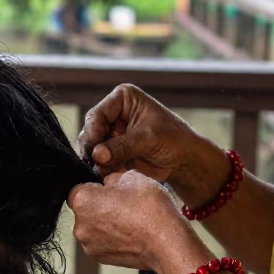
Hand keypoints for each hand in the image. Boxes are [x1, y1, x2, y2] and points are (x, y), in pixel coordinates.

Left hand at [68, 171, 211, 273]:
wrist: (167, 243)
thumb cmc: (150, 209)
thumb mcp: (133, 176)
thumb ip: (113, 177)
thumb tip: (108, 182)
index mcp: (82, 201)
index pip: (79, 187)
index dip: (96, 186)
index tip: (112, 189)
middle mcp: (79, 225)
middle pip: (85, 210)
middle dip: (101, 205)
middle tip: (125, 204)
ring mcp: (89, 245)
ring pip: (93, 227)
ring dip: (106, 222)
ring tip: (131, 220)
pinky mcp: (100, 258)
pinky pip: (102, 242)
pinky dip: (112, 237)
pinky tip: (131, 233)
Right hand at [78, 84, 196, 181]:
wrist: (184, 160)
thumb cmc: (173, 139)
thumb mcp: (148, 138)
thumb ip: (121, 146)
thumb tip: (97, 155)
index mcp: (122, 99)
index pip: (97, 114)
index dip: (93, 132)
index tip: (95, 149)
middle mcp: (113, 114)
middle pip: (90, 131)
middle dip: (92, 148)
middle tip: (95, 162)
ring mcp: (111, 134)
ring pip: (91, 147)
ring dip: (96, 160)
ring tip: (106, 169)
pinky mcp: (112, 152)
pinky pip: (99, 161)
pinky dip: (102, 168)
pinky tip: (110, 173)